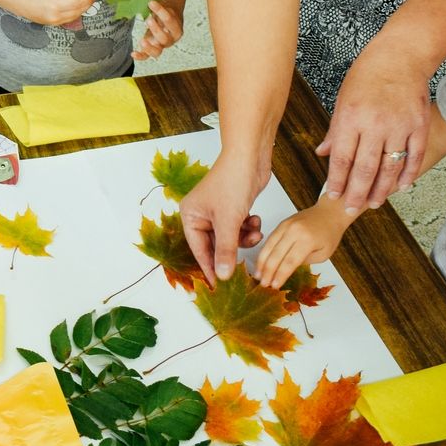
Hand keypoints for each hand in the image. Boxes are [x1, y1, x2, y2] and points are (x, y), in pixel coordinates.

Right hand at [11, 0, 94, 25]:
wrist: (20, 3)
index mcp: (55, 5)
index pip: (78, 3)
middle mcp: (56, 16)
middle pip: (78, 11)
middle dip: (87, 4)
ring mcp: (54, 22)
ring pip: (74, 17)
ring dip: (81, 10)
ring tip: (84, 1)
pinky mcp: (53, 24)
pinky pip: (68, 19)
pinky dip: (74, 13)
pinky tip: (75, 7)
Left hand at [132, 0, 183, 59]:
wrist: (165, 18)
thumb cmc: (164, 8)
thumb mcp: (163, 1)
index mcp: (177, 27)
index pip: (171, 21)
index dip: (161, 12)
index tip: (151, 2)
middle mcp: (171, 38)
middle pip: (165, 39)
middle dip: (156, 30)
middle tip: (148, 19)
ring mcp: (161, 45)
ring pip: (158, 52)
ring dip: (150, 47)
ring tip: (142, 41)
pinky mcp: (152, 48)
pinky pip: (147, 56)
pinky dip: (141, 56)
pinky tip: (133, 54)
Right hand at [180, 152, 267, 284]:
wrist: (249, 157)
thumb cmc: (232, 182)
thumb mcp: (228, 221)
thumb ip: (225, 251)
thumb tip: (223, 276)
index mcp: (190, 216)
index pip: (199, 250)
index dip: (211, 268)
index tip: (220, 287)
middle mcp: (201, 214)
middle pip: (215, 245)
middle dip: (233, 249)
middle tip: (245, 264)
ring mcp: (217, 211)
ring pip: (230, 238)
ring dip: (244, 238)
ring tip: (254, 232)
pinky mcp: (233, 208)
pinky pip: (238, 229)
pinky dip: (248, 228)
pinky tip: (255, 222)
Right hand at [256, 201, 352, 287]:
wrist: (329, 213)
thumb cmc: (329, 234)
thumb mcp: (323, 254)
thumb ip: (305, 261)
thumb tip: (287, 269)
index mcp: (307, 240)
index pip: (290, 262)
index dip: (280, 275)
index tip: (274, 286)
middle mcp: (294, 231)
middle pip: (276, 254)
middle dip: (268, 271)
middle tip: (263, 284)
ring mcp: (285, 226)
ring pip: (269, 246)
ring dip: (262, 262)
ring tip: (257, 275)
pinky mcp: (281, 224)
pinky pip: (269, 239)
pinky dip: (264, 252)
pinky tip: (261, 262)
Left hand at [317, 45, 430, 212]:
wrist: (401, 55)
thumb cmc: (368, 74)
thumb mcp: (343, 99)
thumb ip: (335, 130)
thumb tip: (322, 153)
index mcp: (351, 117)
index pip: (342, 158)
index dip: (337, 181)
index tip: (333, 195)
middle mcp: (375, 124)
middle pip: (365, 169)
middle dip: (356, 193)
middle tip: (351, 209)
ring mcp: (399, 126)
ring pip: (390, 168)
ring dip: (381, 190)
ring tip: (373, 203)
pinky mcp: (419, 126)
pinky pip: (414, 157)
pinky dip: (408, 175)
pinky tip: (401, 188)